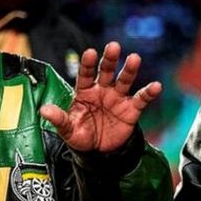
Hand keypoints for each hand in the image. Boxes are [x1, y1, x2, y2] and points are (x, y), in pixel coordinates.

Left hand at [39, 42, 160, 152]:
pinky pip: (141, 99)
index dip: (87, 64)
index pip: (85, 74)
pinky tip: (156, 86)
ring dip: (130, 70)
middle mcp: (102, 90)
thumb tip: (44, 110)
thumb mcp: (68, 130)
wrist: (100, 153)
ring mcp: (118, 98)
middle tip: (113, 47)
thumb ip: (59, 119)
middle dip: (109, 59)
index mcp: (85, 92)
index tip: (89, 52)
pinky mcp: (131, 109)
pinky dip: (149, 92)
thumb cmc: (81, 136)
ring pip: (124, 80)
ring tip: (134, 58)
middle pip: (106, 71)